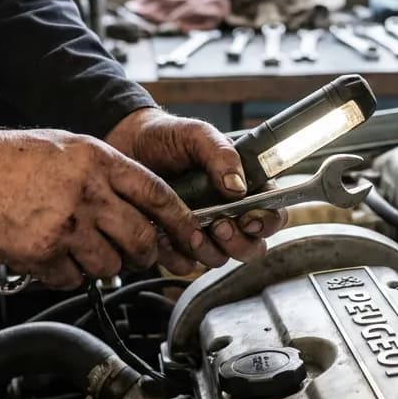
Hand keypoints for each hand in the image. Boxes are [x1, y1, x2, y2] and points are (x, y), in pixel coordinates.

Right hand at [0, 129, 232, 287]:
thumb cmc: (12, 159)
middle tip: (139, 254)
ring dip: (103, 263)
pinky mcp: (43, 253)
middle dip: (145, 253)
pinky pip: (73, 278)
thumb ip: (108, 173)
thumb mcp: (71, 147)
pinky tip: (54, 254)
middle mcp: (88, 193)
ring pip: (109, 263)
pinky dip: (69, 273)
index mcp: (99, 161)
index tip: (193, 237)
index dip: (181, 221)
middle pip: (141, 238)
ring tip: (83, 248)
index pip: (158, 195)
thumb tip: (142, 204)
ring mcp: (66, 225)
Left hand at [106, 108, 284, 267]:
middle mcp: (228, 214)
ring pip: (220, 259)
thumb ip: (221, 154)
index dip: (267, 222)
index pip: (272, 214)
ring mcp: (203, 231)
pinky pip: (184, 264)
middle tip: (219, 225)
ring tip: (188, 230)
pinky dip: (175, 255)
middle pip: (252, 246)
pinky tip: (163, 235)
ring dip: (207, 250)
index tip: (249, 218)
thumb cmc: (166, 137)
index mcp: (243, 188)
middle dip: (238, 242)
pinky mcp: (176, 243)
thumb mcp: (197, 135)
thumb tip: (238, 187)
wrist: (125, 145)